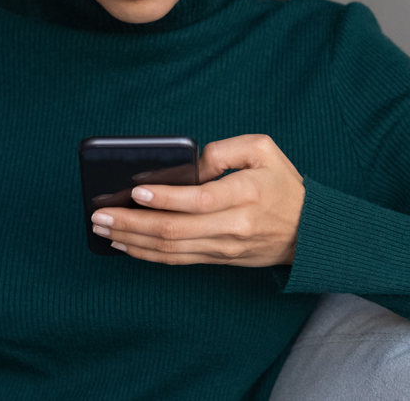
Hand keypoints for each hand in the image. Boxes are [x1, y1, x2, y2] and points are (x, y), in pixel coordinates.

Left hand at [89, 134, 304, 266]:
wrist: (310, 232)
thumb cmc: (283, 184)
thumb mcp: (263, 150)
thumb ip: (223, 150)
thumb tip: (188, 164)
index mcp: (245, 193)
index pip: (199, 200)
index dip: (165, 198)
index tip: (136, 191)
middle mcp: (233, 226)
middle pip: (175, 231)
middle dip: (132, 223)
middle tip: (99, 215)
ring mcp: (224, 248)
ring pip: (171, 250)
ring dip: (132, 241)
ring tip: (103, 229)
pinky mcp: (219, 259)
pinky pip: (177, 260)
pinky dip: (147, 254)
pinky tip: (125, 245)